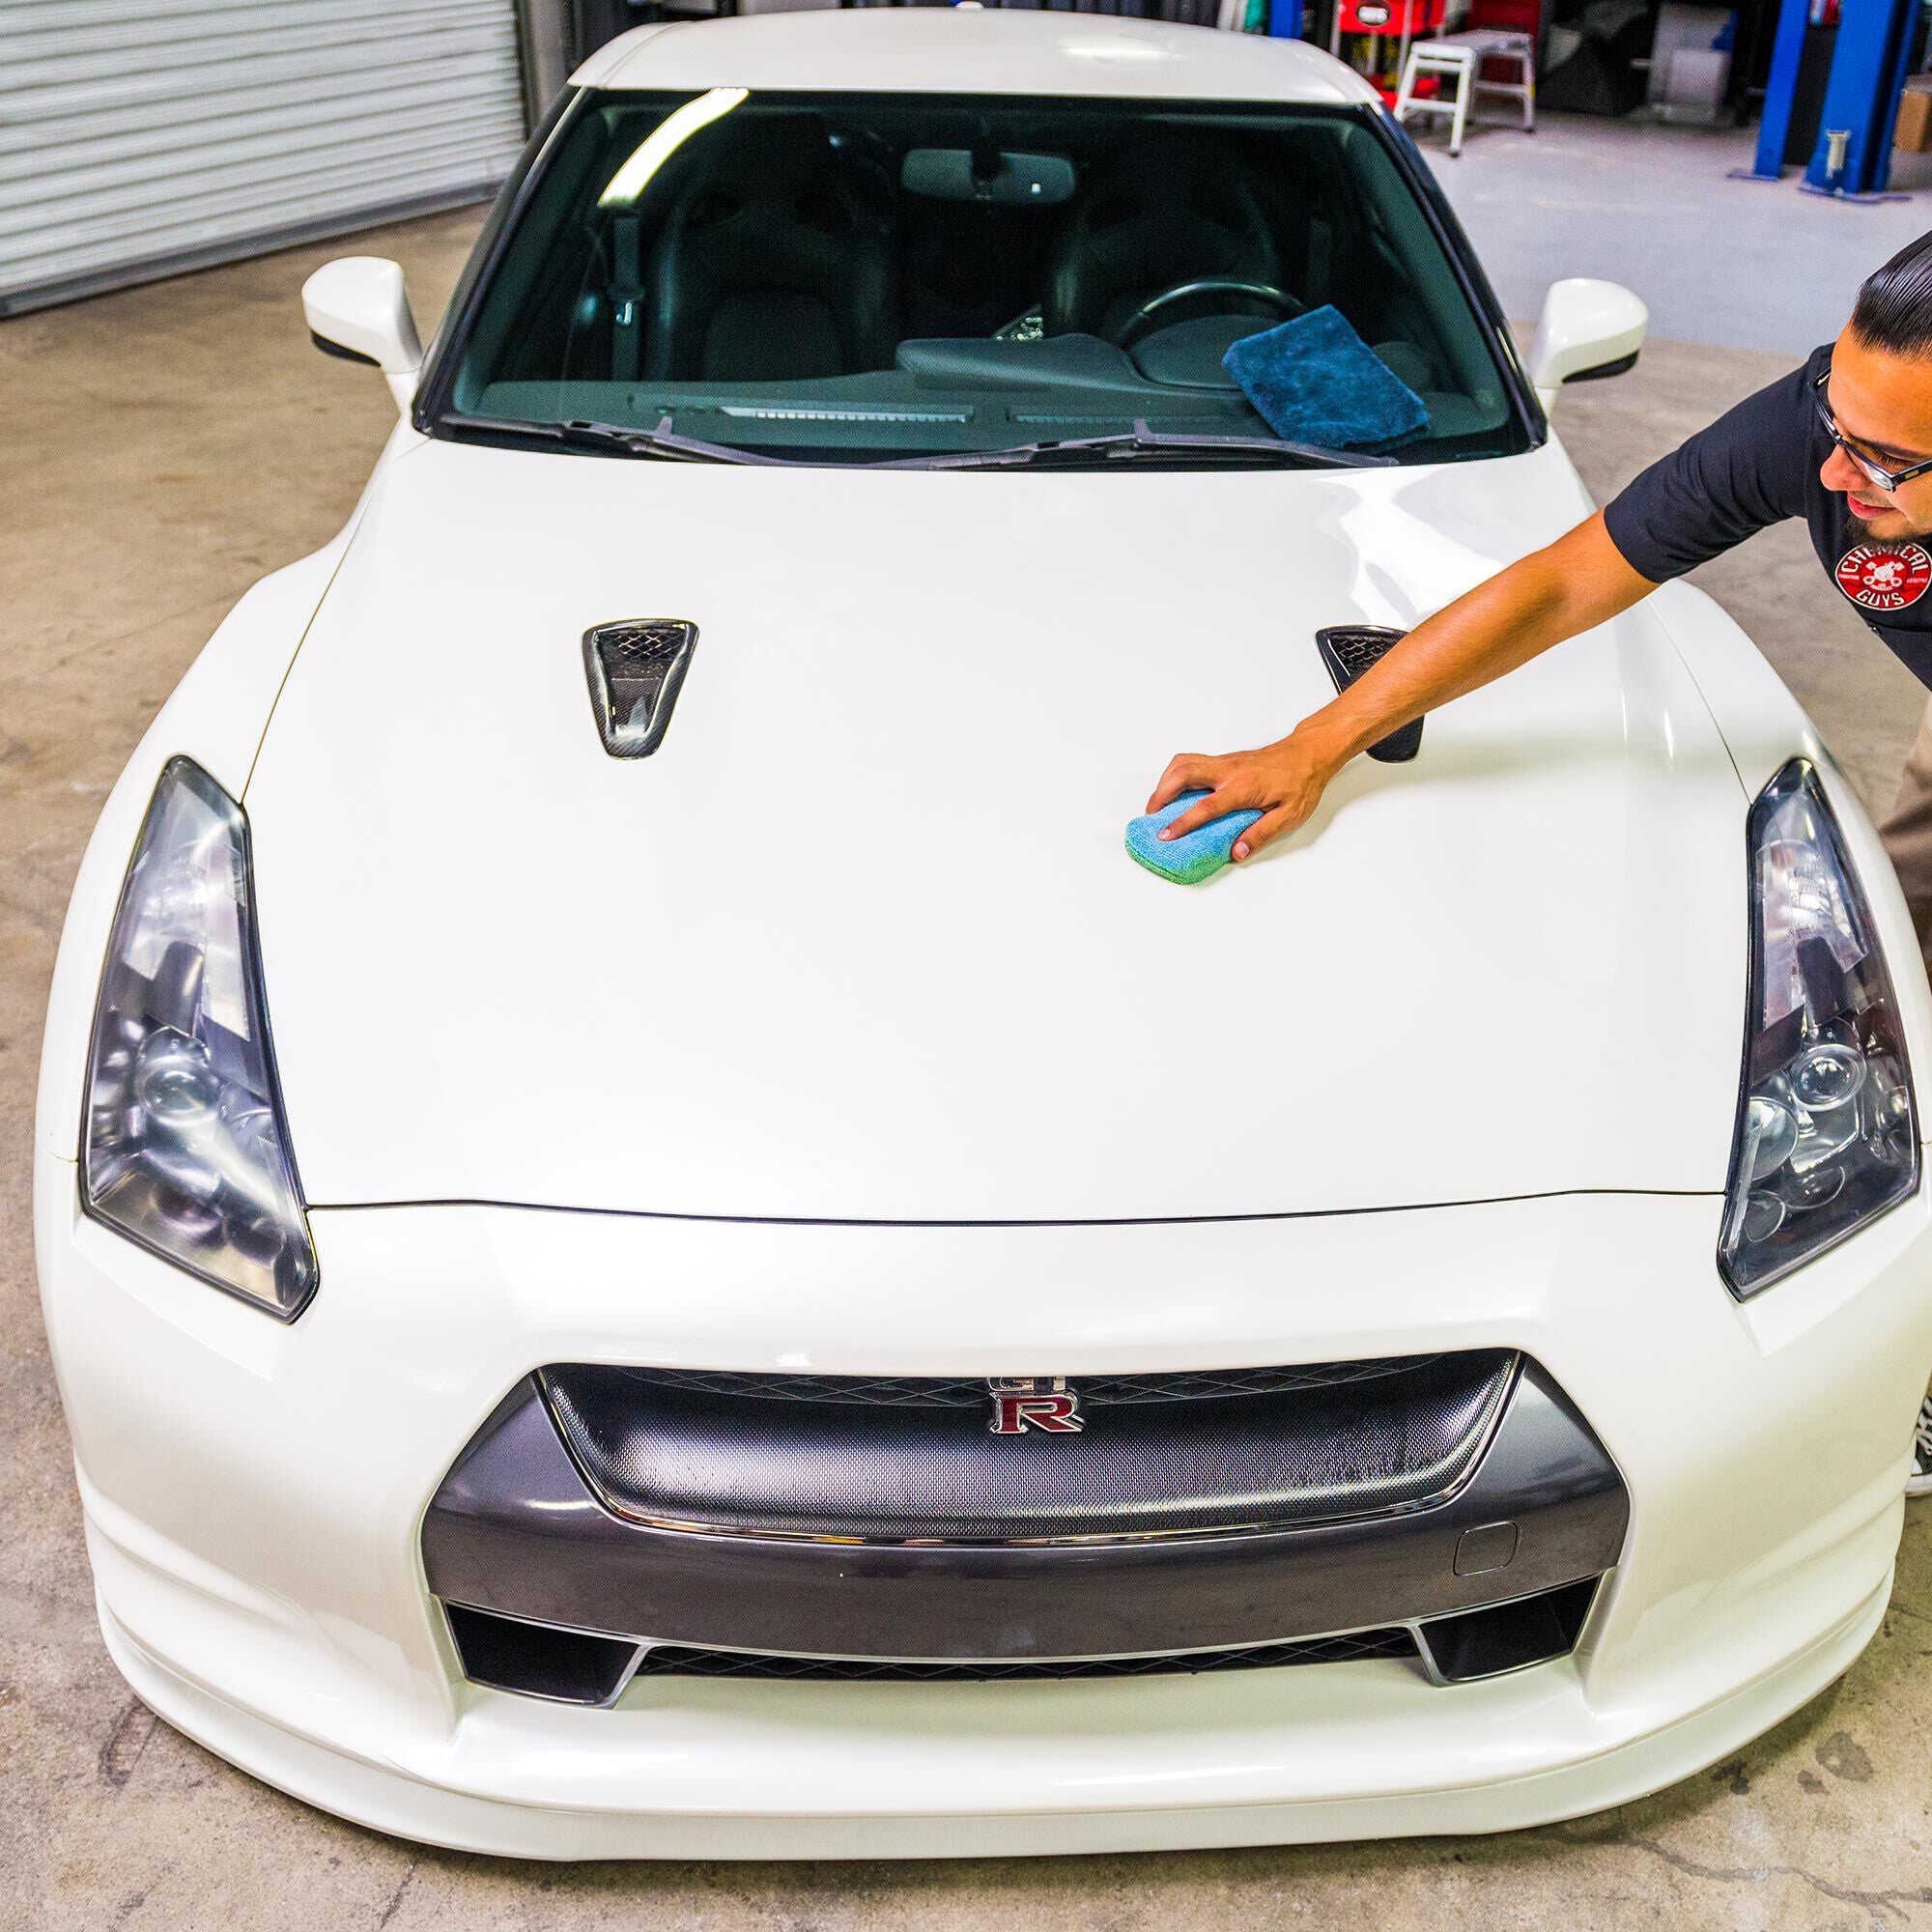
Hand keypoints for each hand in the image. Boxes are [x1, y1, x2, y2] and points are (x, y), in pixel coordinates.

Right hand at [1146, 731, 1340, 861]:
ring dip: (1164, 782)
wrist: (1308, 753)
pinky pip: (1190, 762)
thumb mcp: (1289, 815)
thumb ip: (1261, 833)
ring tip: (1157, 805)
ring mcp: (1224, 762)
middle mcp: (1229, 771)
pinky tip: (1173, 790)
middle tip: (1152, 817)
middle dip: (1161, 795)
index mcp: (1244, 788)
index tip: (1165, 835)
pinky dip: (1174, 775)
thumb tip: (1237, 852)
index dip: (1183, 822)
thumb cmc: (1301, 783)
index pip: (1206, 806)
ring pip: (1183, 763)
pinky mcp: (1223, 760)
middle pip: (1184, 774)